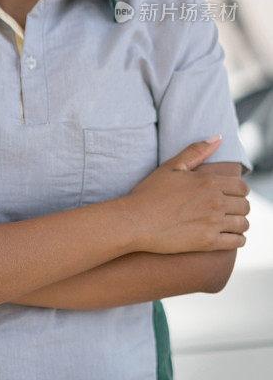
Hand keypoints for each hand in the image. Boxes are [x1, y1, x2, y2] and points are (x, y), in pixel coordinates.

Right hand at [125, 136, 250, 253]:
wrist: (135, 221)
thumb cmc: (150, 192)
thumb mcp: (172, 166)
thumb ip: (196, 151)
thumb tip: (218, 137)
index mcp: (209, 182)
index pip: (242, 187)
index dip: (239, 191)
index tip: (231, 194)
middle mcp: (215, 202)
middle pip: (245, 206)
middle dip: (240, 206)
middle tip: (229, 209)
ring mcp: (212, 223)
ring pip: (243, 224)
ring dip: (239, 223)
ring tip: (230, 222)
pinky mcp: (208, 242)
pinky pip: (237, 242)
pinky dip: (237, 239)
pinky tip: (228, 236)